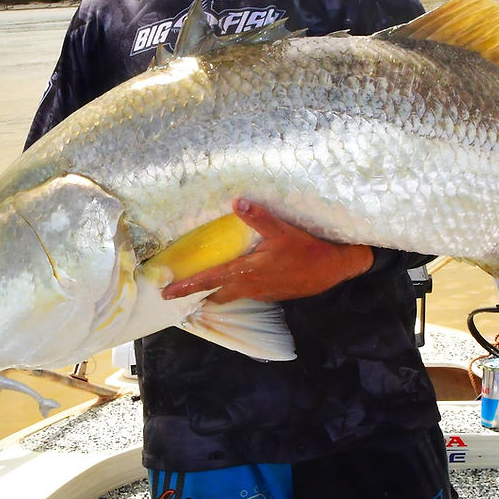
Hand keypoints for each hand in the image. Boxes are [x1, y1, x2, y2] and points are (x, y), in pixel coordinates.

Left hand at [162, 199, 373, 304]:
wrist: (332, 270)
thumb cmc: (307, 250)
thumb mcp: (283, 231)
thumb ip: (259, 217)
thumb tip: (236, 203)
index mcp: (246, 272)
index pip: (210, 280)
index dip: (187, 286)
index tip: (167, 292)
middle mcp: (249, 286)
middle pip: (216, 294)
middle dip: (197, 294)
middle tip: (178, 293)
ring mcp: (261, 292)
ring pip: (231, 295)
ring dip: (215, 293)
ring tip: (202, 289)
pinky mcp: (271, 293)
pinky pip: (245, 293)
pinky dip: (233, 290)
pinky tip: (235, 280)